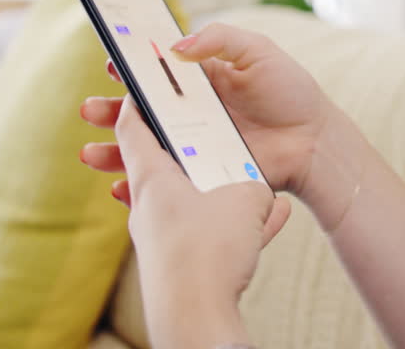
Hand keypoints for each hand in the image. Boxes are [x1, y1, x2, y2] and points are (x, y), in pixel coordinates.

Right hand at [81, 22, 360, 226]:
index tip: (111, 65)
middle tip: (89, 111)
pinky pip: (164, 181)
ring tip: (89, 155)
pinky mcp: (202, 174)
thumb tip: (176, 44)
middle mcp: (191, 112)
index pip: (156, 72)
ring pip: (144, 149)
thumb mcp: (260, 53)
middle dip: (110, 112)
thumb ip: (221, 40)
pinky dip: (139, 187)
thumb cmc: (291, 92)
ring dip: (113, 152)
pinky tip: (120, 189)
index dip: (131, 69)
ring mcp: (194, 145)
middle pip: (140, 113)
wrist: (316, 143)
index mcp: (201, 80)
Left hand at [111, 95, 289, 347]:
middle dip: (192, 149)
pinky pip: (211, 235)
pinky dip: (236, 226)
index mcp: (152, 179)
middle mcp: (149, 207)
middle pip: (165, 164)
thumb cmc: (211, 249)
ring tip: (259, 189)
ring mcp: (162, 239)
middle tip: (209, 131)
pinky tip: (273, 222)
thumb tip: (257, 191)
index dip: (137, 101)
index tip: (146, 84)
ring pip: (194, 202)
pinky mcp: (180, 267)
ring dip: (223, 192)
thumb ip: (251, 181)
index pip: (132, 127)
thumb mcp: (246, 197)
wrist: (199, 319)